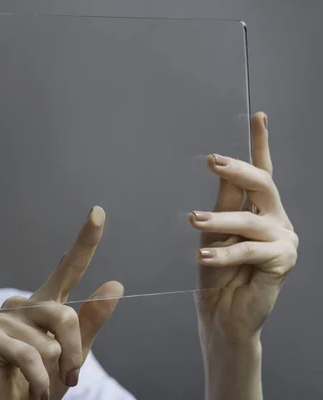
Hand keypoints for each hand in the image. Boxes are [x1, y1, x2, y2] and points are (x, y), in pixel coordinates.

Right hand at [0, 207, 122, 399]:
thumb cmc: (40, 382)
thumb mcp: (72, 356)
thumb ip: (91, 323)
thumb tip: (115, 284)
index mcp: (46, 304)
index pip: (68, 268)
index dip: (85, 241)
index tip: (97, 212)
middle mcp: (23, 304)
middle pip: (66, 315)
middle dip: (74, 353)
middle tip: (68, 377)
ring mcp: (3, 319)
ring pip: (49, 340)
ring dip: (53, 372)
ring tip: (41, 383)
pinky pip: (30, 356)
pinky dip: (39, 381)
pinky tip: (31, 390)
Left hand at [188, 112, 297, 399]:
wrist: (222, 314)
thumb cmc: (216, 273)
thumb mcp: (214, 233)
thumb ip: (223, 203)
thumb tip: (221, 168)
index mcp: (259, 210)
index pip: (260, 173)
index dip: (260, 144)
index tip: (258, 116)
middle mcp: (275, 221)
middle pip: (263, 186)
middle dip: (240, 171)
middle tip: (214, 162)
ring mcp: (282, 242)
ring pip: (252, 219)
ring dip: (221, 219)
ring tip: (195, 221)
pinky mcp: (281, 264)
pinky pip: (251, 251)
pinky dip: (226, 253)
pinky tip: (204, 258)